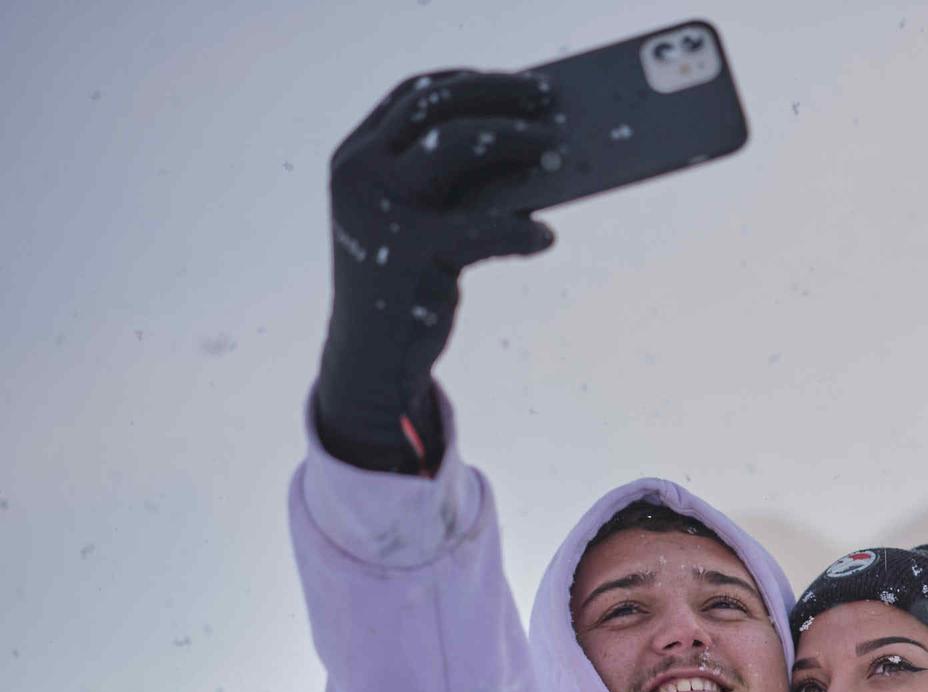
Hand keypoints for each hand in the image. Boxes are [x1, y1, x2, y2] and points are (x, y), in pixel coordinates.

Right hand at [314, 70, 560, 470]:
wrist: (373, 360)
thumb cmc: (411, 282)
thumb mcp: (427, 221)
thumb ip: (458, 184)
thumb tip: (536, 145)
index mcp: (356, 156)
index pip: (415, 95)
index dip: (472, 82)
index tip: (523, 83)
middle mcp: (357, 174)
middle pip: (436, 108)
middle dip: (502, 98)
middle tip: (554, 104)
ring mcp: (376, 211)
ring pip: (454, 146)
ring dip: (515, 140)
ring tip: (559, 151)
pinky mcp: (404, 256)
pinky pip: (480, 228)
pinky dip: (521, 231)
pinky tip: (546, 238)